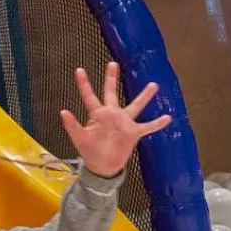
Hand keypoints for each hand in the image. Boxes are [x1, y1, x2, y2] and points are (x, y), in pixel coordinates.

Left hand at [60, 63, 170, 177]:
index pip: (89, 96)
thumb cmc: (90, 151)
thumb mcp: (79, 138)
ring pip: (136, 105)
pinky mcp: (133, 133)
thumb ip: (72, 125)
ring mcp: (123, 122)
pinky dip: (157, 123)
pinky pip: (148, 126)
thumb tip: (63, 111)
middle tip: (113, 63)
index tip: (79, 70)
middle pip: (111, 92)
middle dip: (111, 78)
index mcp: (97, 114)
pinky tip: (167, 117)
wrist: (102, 166)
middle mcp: (111, 114)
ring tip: (153, 85)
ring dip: (144, 96)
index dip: (84, 84)